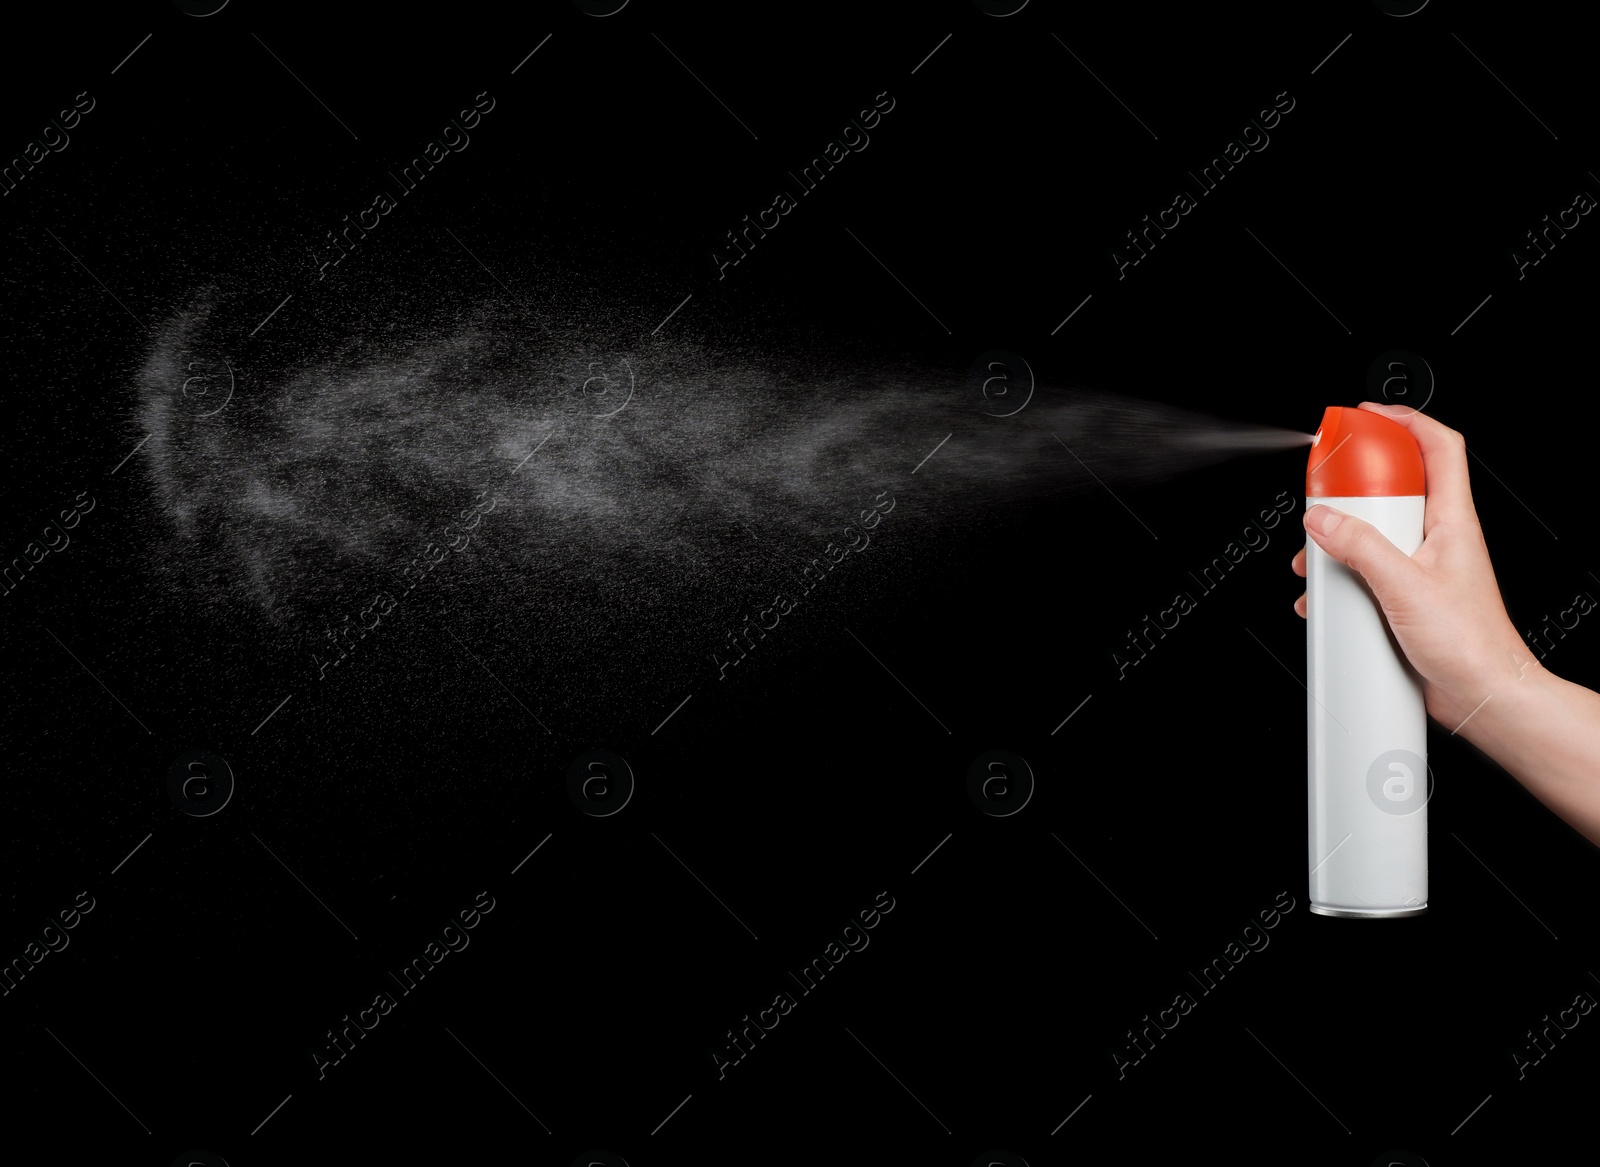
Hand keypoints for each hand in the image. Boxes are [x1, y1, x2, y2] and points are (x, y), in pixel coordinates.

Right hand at [1290, 402, 1533, 729]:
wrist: (1481, 694)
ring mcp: (1422, 567)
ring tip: (1314, 559)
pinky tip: (1324, 598)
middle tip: (1323, 495)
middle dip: (1351, 491)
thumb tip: (1323, 519)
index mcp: (1451, 521)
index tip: (1365, 416)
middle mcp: (1438, 539)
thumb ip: (1360, 548)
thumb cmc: (1468, 643)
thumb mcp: (1404, 586)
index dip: (1404, 421)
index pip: (1438, 448)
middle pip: (1393, 489)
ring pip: (1373, 533)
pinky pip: (1367, 572)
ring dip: (1337, 543)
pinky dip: (1339, 579)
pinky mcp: (1406, 596)